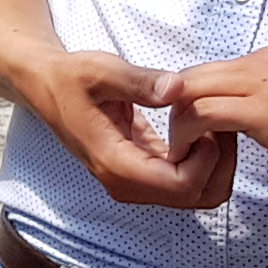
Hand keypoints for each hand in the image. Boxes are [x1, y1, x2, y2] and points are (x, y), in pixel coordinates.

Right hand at [15, 49, 233, 209]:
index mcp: (116, 164)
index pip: (181, 185)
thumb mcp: (101, 71)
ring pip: (196, 194)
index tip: (205, 121)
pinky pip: (185, 181)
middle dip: (219, 162)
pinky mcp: (142, 172)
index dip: (206, 157)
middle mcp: (126, 183)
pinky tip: (200, 127)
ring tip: (210, 123)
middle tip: (217, 121)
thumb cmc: (71, 79)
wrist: (48, 87)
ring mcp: (134, 182)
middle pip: (196, 196)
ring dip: (214, 163)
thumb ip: (139, 81)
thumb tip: (177, 88)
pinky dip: (202, 160)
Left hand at [163, 47, 267, 198]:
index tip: (190, 134)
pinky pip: (203, 113)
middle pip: (189, 76)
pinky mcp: (265, 112)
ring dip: (177, 125)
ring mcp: (264, 84)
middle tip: (179, 146)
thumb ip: (261, 102)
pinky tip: (196, 156)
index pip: (205, 71)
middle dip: (173, 111)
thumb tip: (229, 116)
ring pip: (189, 90)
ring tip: (184, 154)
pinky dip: (189, 135)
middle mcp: (263, 63)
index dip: (187, 102)